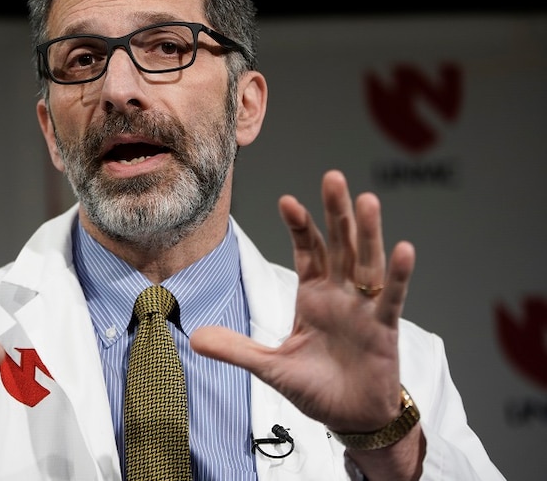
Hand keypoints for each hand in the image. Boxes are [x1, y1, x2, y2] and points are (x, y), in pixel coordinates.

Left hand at [191, 169, 415, 433]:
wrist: (349, 419)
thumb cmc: (314, 388)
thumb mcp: (269, 367)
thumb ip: (236, 350)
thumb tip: (193, 338)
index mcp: (312, 296)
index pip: (307, 251)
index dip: (299, 226)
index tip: (287, 201)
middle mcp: (339, 294)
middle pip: (338, 244)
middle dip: (335, 212)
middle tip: (333, 178)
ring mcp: (364, 308)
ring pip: (366, 262)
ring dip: (367, 233)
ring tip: (367, 200)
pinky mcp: (384, 329)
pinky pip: (392, 298)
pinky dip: (397, 275)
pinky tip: (402, 248)